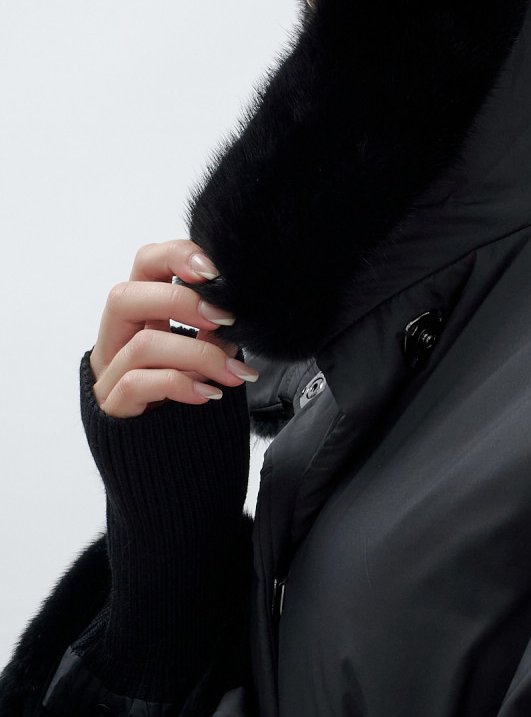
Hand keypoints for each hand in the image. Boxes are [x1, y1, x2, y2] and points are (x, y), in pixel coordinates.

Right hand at [89, 239, 257, 417]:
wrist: (172, 460)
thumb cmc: (189, 396)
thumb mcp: (202, 354)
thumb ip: (210, 330)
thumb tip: (235, 313)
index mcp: (141, 314)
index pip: (145, 264)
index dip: (174, 255)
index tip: (214, 271)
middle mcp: (117, 338)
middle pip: (124, 296)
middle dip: (180, 302)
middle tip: (224, 320)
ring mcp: (110, 373)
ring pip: (142, 345)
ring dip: (198, 354)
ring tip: (233, 373)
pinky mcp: (113, 408)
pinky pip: (138, 384)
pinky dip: (181, 384)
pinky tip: (209, 394)